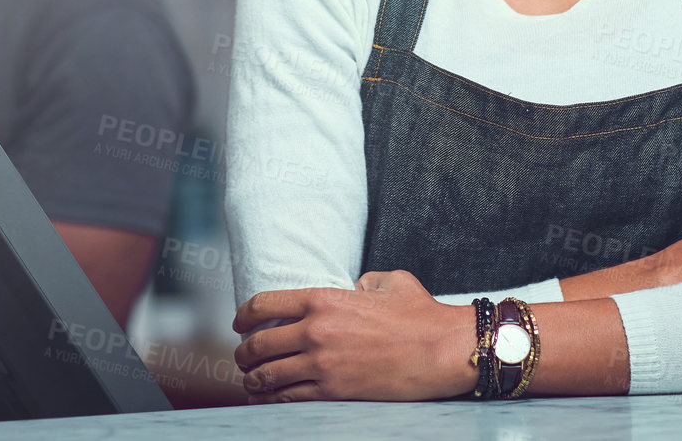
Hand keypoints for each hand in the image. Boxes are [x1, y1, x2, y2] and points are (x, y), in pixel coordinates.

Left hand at [231, 269, 473, 401]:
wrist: (441, 350)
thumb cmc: (420, 314)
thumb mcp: (388, 281)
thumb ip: (363, 281)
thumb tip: (355, 287)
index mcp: (324, 299)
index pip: (264, 305)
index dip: (244, 315)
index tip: (240, 324)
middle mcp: (316, 331)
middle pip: (258, 345)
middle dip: (244, 353)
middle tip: (243, 358)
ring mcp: (323, 364)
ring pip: (267, 375)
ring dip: (253, 379)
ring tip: (252, 381)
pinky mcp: (334, 392)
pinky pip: (288, 398)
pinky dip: (271, 399)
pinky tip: (268, 398)